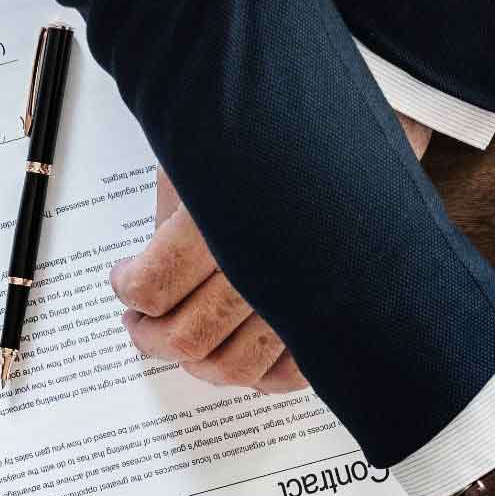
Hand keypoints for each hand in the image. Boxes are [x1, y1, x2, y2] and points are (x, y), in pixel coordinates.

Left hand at [110, 113, 432, 391]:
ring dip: (198, 363)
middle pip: (190, 339)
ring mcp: (305, 301)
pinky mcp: (334, 318)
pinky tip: (239, 352)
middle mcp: (268, 271)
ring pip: (236, 368)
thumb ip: (178, 218)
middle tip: (140, 323)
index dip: (129, 290)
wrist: (370, 119)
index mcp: (226, 221)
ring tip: (184, 339)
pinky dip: (258, 376)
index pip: (155, 288)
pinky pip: (291, 376)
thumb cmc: (282, 130)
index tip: (123, 281)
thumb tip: (150, 273)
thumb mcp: (209, 156)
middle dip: (152, 338)